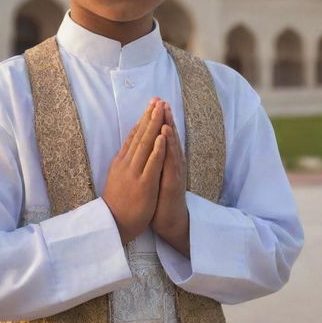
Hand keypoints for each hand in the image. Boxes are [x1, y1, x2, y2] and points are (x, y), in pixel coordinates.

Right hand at [103, 99, 165, 243]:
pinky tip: (161, 136)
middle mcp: (127, 163)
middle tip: (157, 99)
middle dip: (150, 116)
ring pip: (145, 144)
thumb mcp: (117, 176)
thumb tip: (129, 146)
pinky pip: (151, 164)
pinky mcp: (143, 184)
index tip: (151, 104)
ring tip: (160, 109)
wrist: (114, 225)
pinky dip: (157, 149)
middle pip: (140, 135)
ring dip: (153, 125)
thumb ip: (124, 160)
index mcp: (122, 161)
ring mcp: (135, 173)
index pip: (133, 135)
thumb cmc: (118, 202)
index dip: (143, 118)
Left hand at [151, 102, 189, 256]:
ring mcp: (174, 171)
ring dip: (168, 126)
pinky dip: (167, 146)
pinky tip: (165, 134)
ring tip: (165, 111)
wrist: (170, 221)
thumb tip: (147, 145)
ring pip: (172, 145)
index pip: (162, 136)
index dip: (159, 120)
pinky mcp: (172, 181)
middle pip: (168, 137)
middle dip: (165, 118)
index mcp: (165, 160)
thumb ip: (153, 159)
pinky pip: (170, 161)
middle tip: (161, 100)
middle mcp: (172, 163)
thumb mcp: (155, 175)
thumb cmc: (160, 198)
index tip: (155, 103)